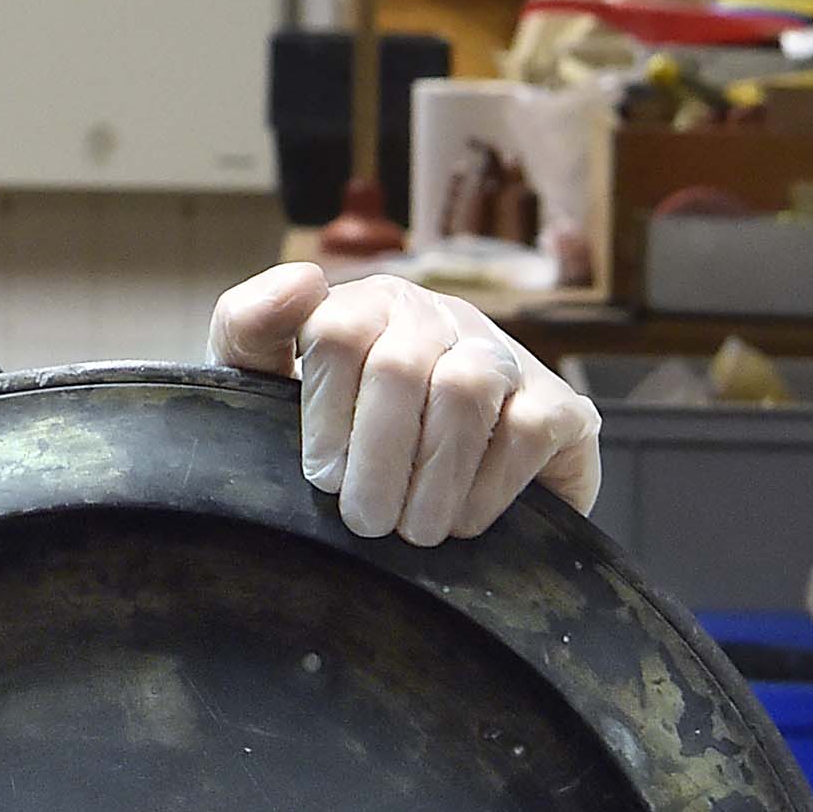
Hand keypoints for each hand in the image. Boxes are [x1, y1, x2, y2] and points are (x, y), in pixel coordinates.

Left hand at [209, 265, 601, 545]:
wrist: (420, 502)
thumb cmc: (334, 440)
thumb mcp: (265, 384)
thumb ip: (251, 327)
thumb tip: (301, 281)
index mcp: (369, 307)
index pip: (340, 331)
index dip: (327, 410)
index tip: (321, 474)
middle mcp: (440, 320)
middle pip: (402, 366)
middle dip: (377, 456)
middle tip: (364, 520)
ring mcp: (505, 359)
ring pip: (468, 390)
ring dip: (433, 475)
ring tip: (410, 530)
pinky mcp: (561, 406)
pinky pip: (528, 430)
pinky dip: (488, 486)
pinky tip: (460, 520)